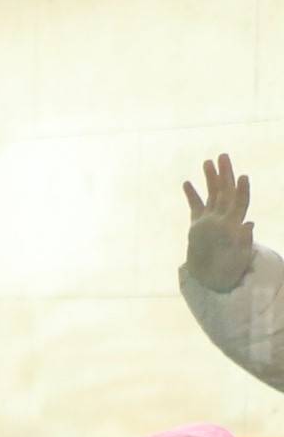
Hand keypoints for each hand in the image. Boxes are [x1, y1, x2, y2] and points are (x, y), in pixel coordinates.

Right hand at [190, 154, 257, 291]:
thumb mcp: (238, 258)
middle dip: (225, 174)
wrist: (212, 280)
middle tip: (223, 156)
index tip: (242, 176)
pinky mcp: (198, 226)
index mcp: (233, 225)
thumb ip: (244, 241)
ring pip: (212, 195)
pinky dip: (192, 195)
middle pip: (225, 193)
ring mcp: (210, 221)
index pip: (239, 204)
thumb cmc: (228, 271)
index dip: (241, 191)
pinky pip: (196, 207)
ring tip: (207, 162)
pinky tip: (187, 183)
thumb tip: (250, 224)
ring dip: (210, 179)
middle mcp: (223, 219)